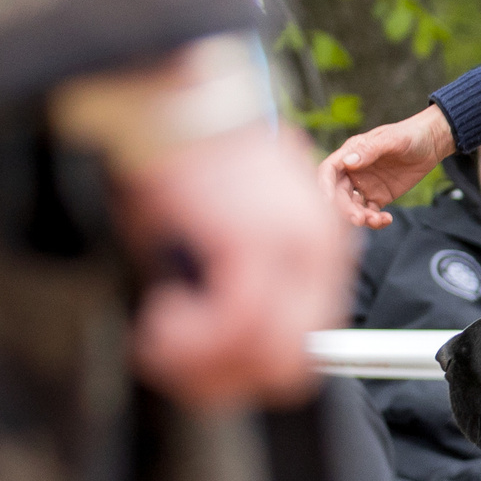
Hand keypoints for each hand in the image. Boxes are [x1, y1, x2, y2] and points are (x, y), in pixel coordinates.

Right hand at [117, 123, 352, 407]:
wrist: (177, 99)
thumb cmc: (188, 162)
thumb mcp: (226, 230)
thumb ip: (239, 285)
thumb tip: (217, 345)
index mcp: (317, 250)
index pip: (303, 344)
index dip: (247, 372)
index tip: (201, 367)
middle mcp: (318, 252)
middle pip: (290, 366)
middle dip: (223, 381)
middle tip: (173, 361)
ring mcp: (293, 249)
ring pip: (263, 357)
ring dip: (201, 366)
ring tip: (162, 341)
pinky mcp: (256, 244)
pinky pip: (235, 329)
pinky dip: (192, 342)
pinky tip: (163, 322)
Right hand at [322, 103, 455, 228]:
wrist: (431, 143)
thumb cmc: (409, 135)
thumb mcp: (391, 139)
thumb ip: (370, 150)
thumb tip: (348, 162)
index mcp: (350, 153)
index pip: (329, 171)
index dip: (324, 186)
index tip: (327, 201)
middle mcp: (353, 171)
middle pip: (339, 194)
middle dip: (345, 209)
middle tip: (359, 219)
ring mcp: (365, 186)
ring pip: (353, 206)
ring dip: (360, 217)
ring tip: (377, 221)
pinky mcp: (379, 197)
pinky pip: (370, 213)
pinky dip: (375, 220)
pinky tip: (386, 220)